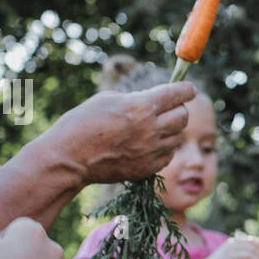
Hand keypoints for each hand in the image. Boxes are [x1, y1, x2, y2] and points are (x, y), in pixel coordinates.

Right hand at [46, 82, 195, 184]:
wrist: (69, 158)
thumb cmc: (82, 123)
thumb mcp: (108, 99)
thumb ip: (136, 99)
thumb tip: (154, 100)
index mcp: (141, 106)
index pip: (177, 94)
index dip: (186, 90)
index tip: (189, 89)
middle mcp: (151, 129)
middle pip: (183, 116)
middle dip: (179, 109)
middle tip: (170, 108)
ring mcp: (150, 151)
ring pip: (178, 138)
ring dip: (171, 131)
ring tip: (155, 128)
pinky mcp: (147, 169)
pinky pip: (167, 156)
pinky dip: (164, 149)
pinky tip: (150, 145)